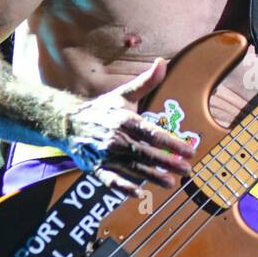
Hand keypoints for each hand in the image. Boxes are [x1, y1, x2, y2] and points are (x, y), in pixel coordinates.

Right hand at [61, 58, 194, 194]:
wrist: (67, 122)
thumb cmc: (102, 109)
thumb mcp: (124, 94)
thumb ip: (146, 82)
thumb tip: (162, 62)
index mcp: (125, 120)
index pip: (153, 133)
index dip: (172, 143)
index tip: (190, 151)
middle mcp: (116, 138)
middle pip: (146, 153)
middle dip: (168, 162)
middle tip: (187, 170)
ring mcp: (105, 155)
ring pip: (132, 168)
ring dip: (152, 177)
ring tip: (171, 183)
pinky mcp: (96, 168)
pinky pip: (110, 180)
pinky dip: (123, 188)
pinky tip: (138, 194)